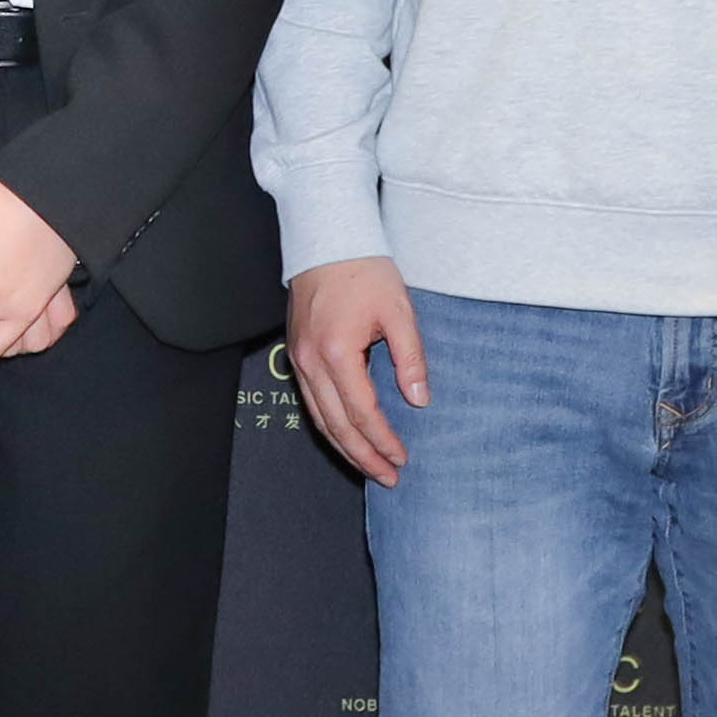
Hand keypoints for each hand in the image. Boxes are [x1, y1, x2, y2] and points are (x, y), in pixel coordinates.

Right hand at [288, 257, 427, 486]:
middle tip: (388, 478)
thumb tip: (419, 401)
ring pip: (318, 418)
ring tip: (368, 466)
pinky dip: (328, 425)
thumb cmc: (364, 269)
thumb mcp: (398, 312)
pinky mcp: (296, 351)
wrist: (326, 239)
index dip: (383, 441)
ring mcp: (299, 358)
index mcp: (338, 352)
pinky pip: (310, 400)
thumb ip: (410, 359)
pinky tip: (344, 435)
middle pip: (336, 425)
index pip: (362, 413)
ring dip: (344, 447)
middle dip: (363, 457)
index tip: (403, 459)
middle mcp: (312, 361)